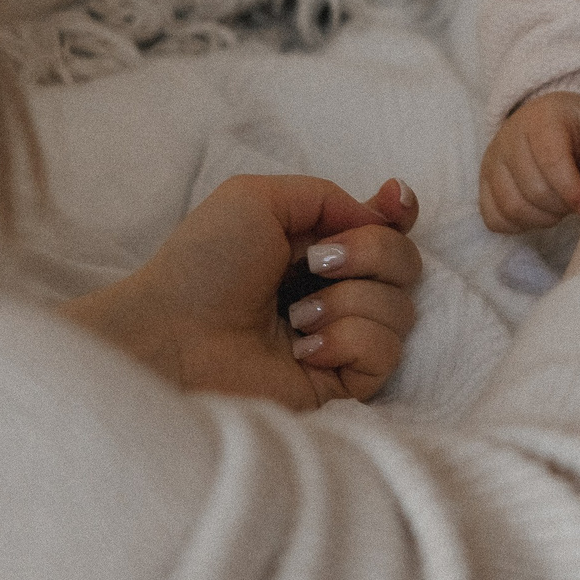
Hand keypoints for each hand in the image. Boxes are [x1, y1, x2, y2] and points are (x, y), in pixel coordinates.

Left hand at [62, 174, 421, 408]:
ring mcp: (341, 340)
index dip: (399, 215)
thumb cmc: (204, 266)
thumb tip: (379, 215)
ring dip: (347, 301)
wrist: (173, 337)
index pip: (388, 229)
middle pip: (406, 264)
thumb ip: (327, 196)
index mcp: (316, 248)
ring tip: (294, 315)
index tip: (392, 202)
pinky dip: (346, 340)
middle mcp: (335, 292)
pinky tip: (303, 348)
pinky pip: (385, 353)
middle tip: (316, 261)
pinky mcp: (341, 384)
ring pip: (400, 308)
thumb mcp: (258, 198)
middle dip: (372, 252)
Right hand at [480, 91, 579, 231]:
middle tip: (576, 202)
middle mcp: (508, 137)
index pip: (551, 161)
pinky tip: (538, 213)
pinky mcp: (483, 183)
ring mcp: (491, 161)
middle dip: (561, 207)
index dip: (572, 191)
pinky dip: (519, 226)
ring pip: (512, 208)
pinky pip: (494, 219)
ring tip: (559, 207)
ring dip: (542, 219)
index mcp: (541, 119)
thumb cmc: (578, 129)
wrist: (548, 119)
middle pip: (533, 190)